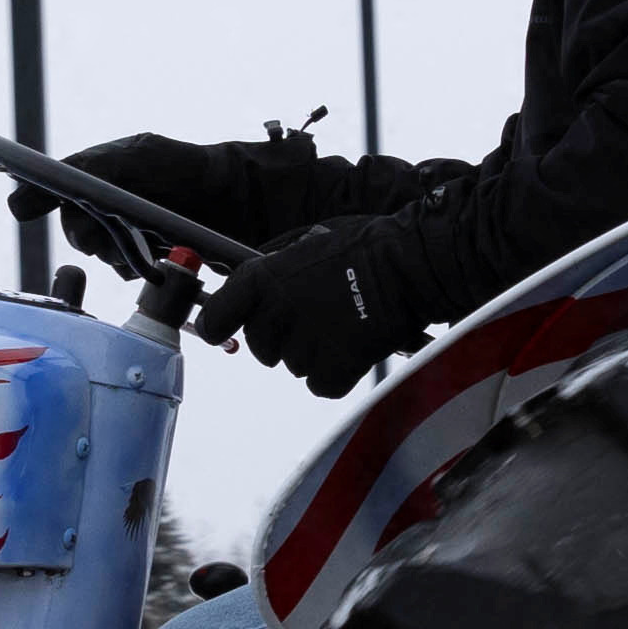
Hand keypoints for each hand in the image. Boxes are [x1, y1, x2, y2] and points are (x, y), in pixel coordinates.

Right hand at [52, 125, 311, 283]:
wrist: (242, 200)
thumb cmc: (190, 168)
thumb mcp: (140, 156)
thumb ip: (92, 166)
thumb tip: (46, 184)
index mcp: (101, 174)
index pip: (55, 188)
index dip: (36, 197)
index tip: (22, 206)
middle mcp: (109, 205)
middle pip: (77, 229)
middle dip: (92, 231)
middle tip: (113, 229)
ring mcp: (129, 235)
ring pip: (103, 254)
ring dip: (121, 251)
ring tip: (151, 241)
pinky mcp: (151, 261)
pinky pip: (130, 272)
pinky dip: (142, 267)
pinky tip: (163, 256)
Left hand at [219, 223, 414, 393]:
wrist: (409, 265)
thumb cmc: (362, 247)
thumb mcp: (304, 244)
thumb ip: (272, 271)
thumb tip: (249, 293)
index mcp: (264, 278)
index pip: (218, 315)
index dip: (217, 324)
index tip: (219, 328)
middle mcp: (277, 312)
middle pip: (259, 346)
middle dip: (280, 337)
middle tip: (313, 318)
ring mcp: (305, 344)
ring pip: (293, 365)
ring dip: (313, 353)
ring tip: (342, 325)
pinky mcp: (335, 369)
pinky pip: (321, 384)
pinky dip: (336, 373)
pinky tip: (354, 347)